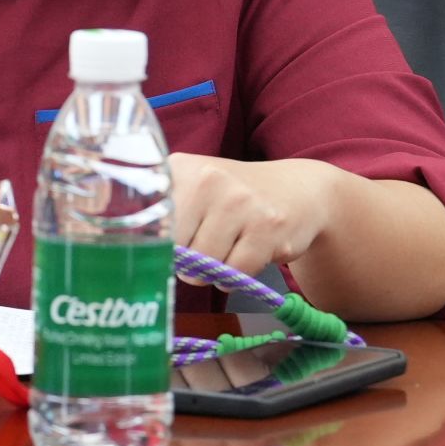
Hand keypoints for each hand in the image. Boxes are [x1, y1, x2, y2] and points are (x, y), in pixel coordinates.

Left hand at [168, 155, 334, 279]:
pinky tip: (244, 258)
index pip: (153, 226)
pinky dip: (237, 277)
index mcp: (182, 168)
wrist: (298, 188)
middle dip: (189, 263)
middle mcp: (209, 179)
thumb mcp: (196, 186)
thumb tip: (146, 257)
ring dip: (214, 272)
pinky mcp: (268, 227)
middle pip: (180, 251)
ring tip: (226, 252)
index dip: (162, 246)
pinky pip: (237, 272)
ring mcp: (240, 202)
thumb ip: (167, 212)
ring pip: (208, 265)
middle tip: (206, 250)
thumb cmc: (234, 195)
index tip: (173, 248)